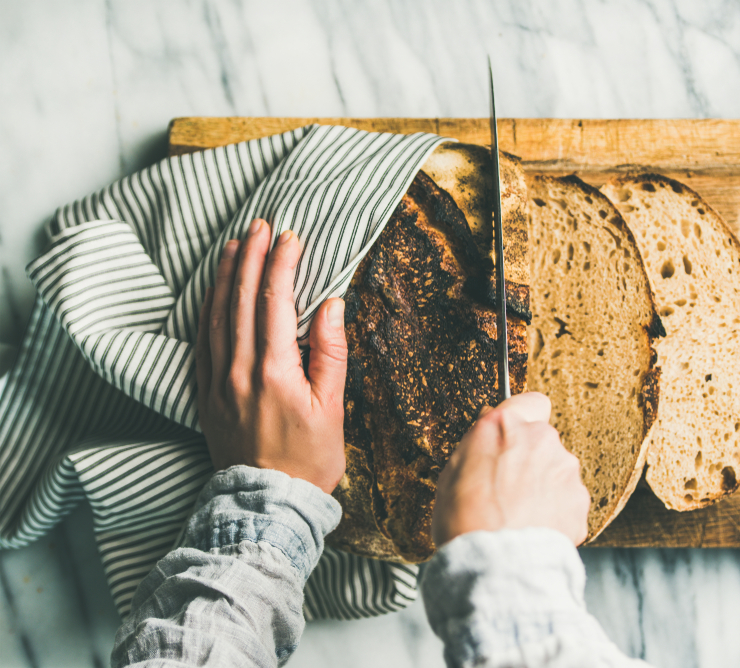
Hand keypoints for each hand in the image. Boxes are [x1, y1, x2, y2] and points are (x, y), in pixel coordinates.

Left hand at [196, 219, 347, 493]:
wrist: (269, 504)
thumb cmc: (310, 460)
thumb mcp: (333, 409)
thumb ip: (331, 354)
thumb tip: (332, 306)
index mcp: (275, 372)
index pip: (275, 303)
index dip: (282, 265)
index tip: (292, 238)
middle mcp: (240, 371)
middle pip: (241, 300)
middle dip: (251, 257)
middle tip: (261, 225)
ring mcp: (217, 383)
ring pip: (216, 316)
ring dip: (225, 275)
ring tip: (235, 244)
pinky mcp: (205, 395)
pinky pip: (201, 342)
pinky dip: (207, 310)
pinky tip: (214, 291)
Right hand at [432, 392, 590, 546]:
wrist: (497, 565)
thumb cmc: (466, 520)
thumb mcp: (452, 471)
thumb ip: (479, 444)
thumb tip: (489, 436)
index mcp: (506, 425)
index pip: (531, 401)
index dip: (522, 418)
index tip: (514, 434)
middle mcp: (542, 440)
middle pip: (542, 441)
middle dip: (530, 459)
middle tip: (507, 488)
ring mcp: (565, 470)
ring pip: (556, 470)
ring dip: (543, 486)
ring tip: (519, 515)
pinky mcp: (580, 501)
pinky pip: (567, 500)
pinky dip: (555, 512)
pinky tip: (534, 528)